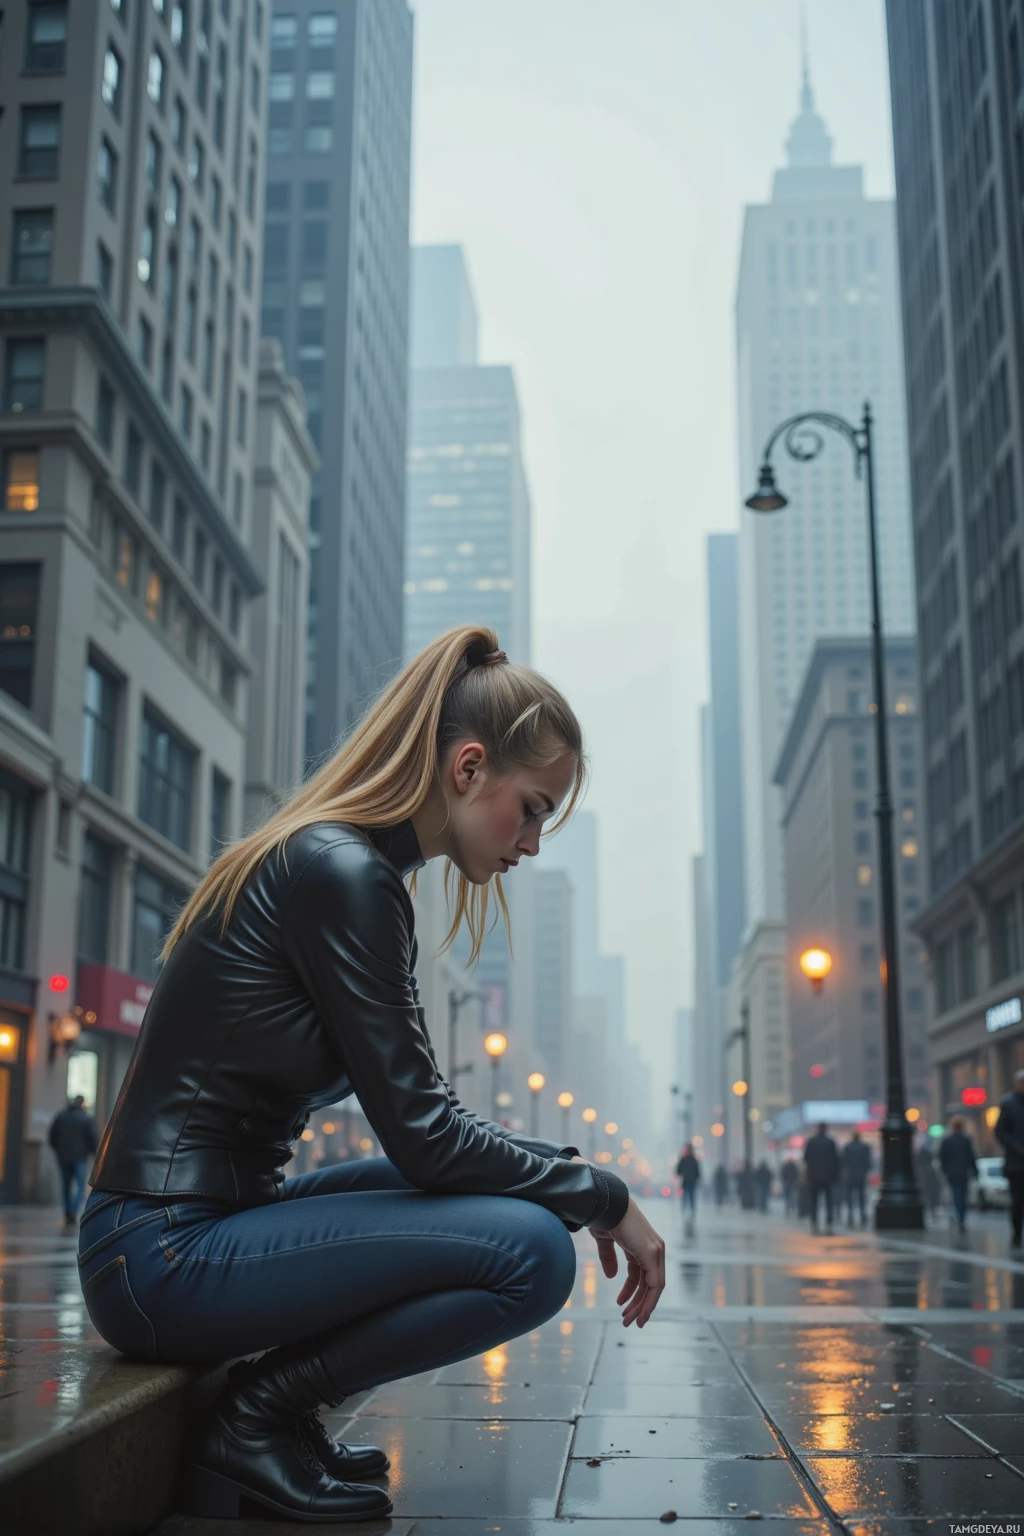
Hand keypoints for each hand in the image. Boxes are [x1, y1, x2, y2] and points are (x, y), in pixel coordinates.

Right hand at [587, 1196, 665, 1327]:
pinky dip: (648, 1301)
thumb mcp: (605, 1241)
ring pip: (653, 1287)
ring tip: (629, 1320)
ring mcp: (656, 1252)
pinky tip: (637, 1312)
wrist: (605, 1203)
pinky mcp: (653, 1254)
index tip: (623, 1307)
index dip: (633, 1293)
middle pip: (650, 1283)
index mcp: (643, 1245)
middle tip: (628, 1320)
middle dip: (638, 1304)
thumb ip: (609, 1257)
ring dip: (641, 1306)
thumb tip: (612, 1276)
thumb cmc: (603, 1216)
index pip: (643, 1275)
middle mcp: (654, 1249)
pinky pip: (655, 1284)